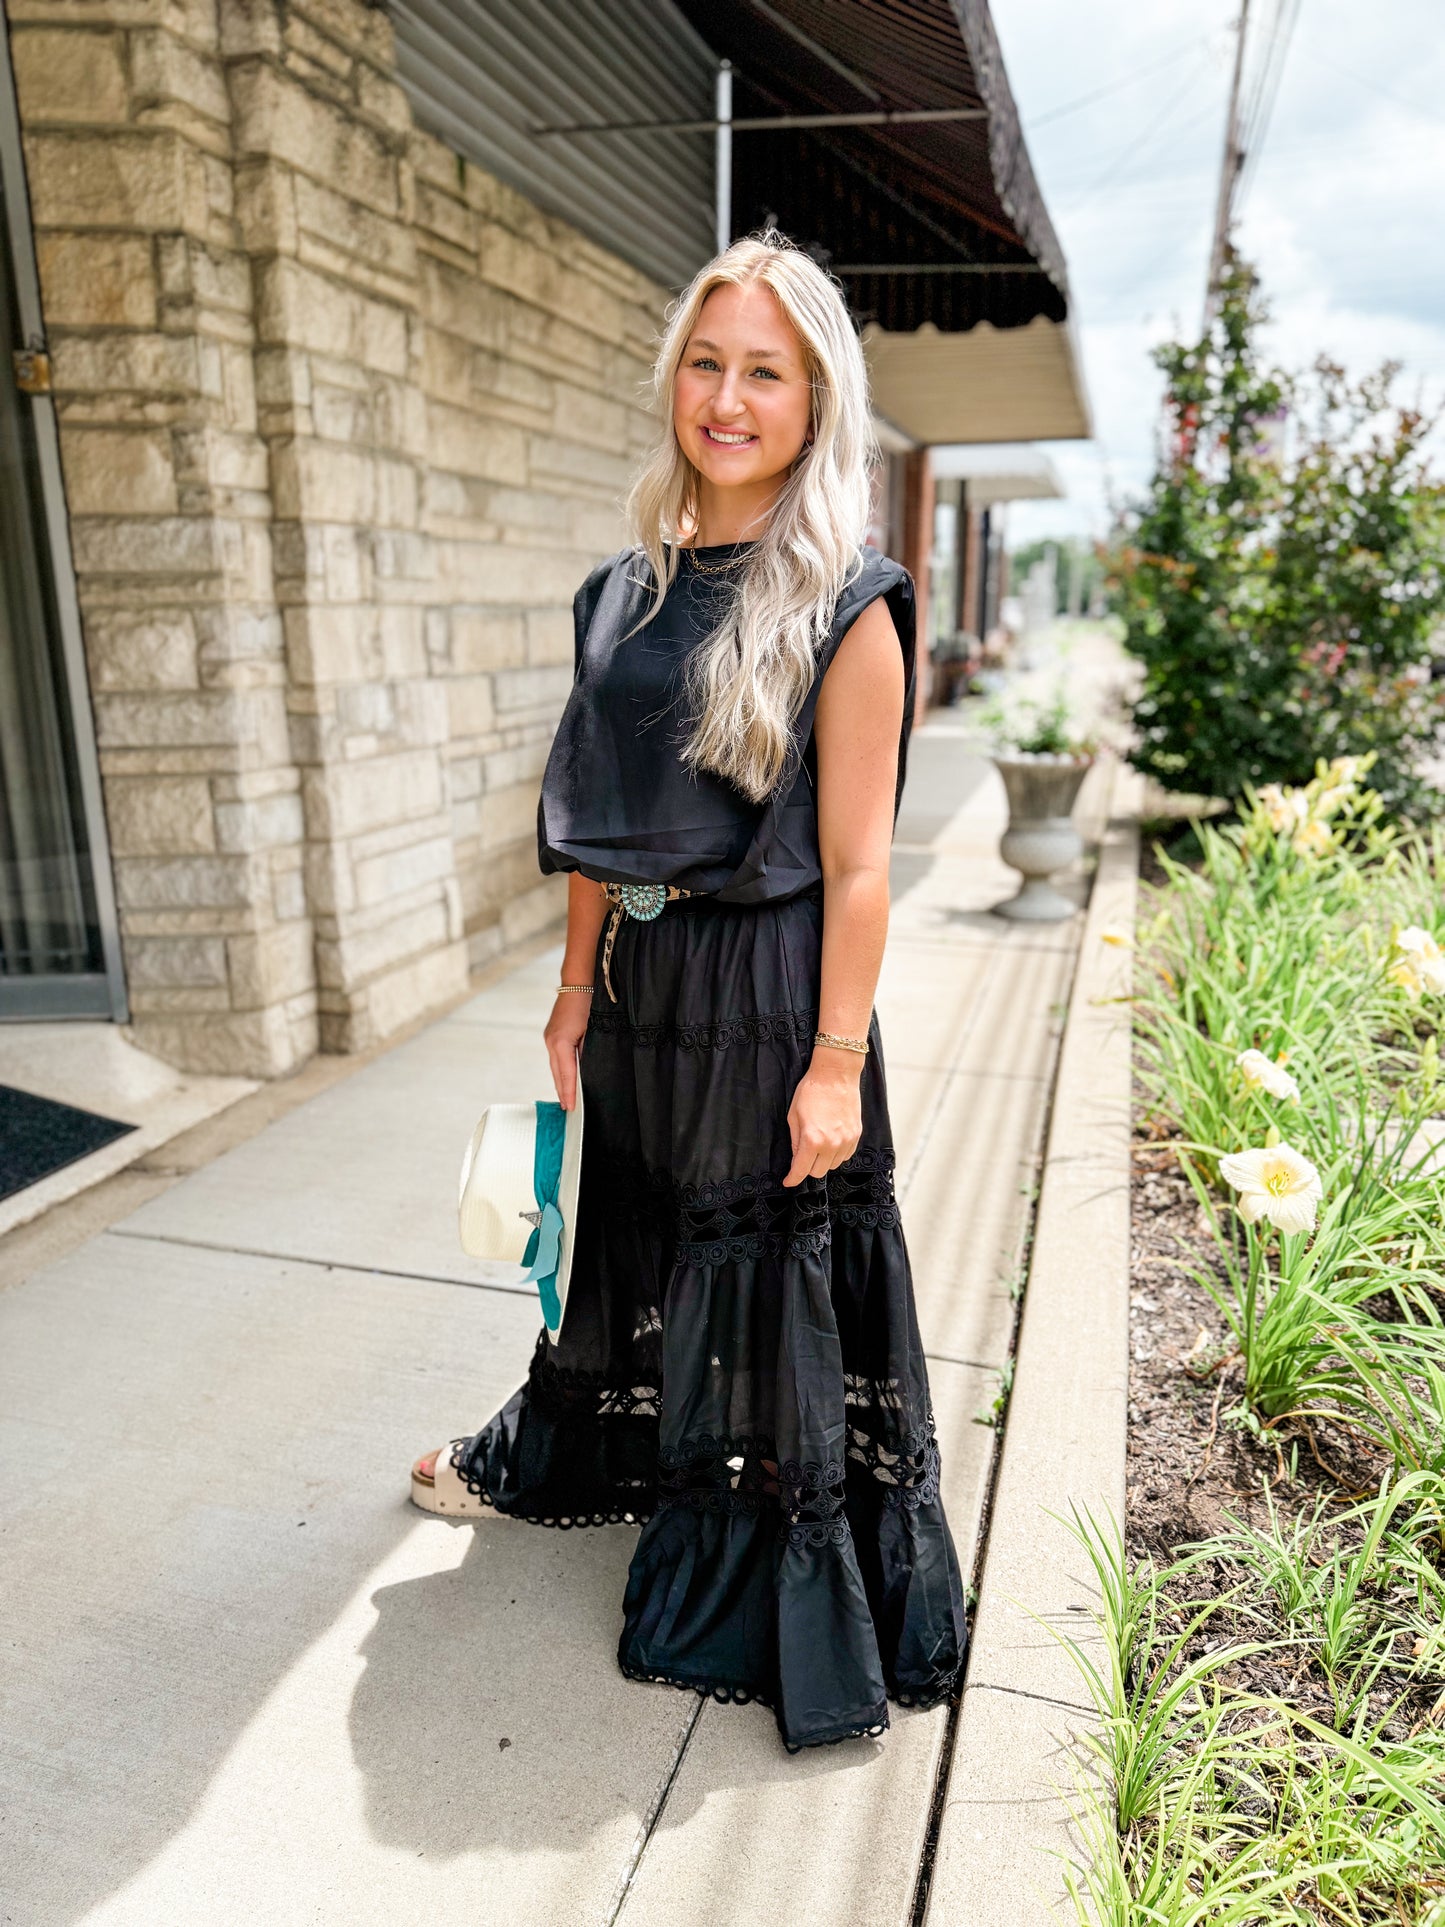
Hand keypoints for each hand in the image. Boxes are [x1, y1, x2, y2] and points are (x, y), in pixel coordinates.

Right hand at [544, 993, 590, 1110]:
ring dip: (561, 1082)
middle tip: (569, 1110)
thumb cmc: (590, 1004)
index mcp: (561, 1042)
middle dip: (563, 1092)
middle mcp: (551, 1042)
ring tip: (567, 1099)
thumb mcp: (593, 1030)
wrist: (579, 983)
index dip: (569, 1093)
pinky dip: (561, 1070)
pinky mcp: (551, 1034)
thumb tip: (587, 1071)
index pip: (566, 1074)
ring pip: (555, 1067)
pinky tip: (566, 1078)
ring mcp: (549, 1038)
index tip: (572, 1108)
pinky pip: (556, 1058)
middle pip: (557, 1074)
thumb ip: (588, 1053)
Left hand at [782, 1052, 862, 1185]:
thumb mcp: (793, 1115)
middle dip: (807, 1168)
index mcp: (812, 1139)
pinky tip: (830, 1141)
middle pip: (818, 1172)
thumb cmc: (812, 1090)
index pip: (801, 1170)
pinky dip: (836, 1154)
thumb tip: (796, 1157)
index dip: (793, 1179)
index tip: (788, 1181)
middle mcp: (831, 1144)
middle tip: (802, 1156)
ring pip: (833, 1165)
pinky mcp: (856, 1135)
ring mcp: (846, 1141)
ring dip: (823, 1161)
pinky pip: (845, 1156)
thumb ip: (795, 1140)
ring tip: (818, 1144)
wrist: (836, 1074)